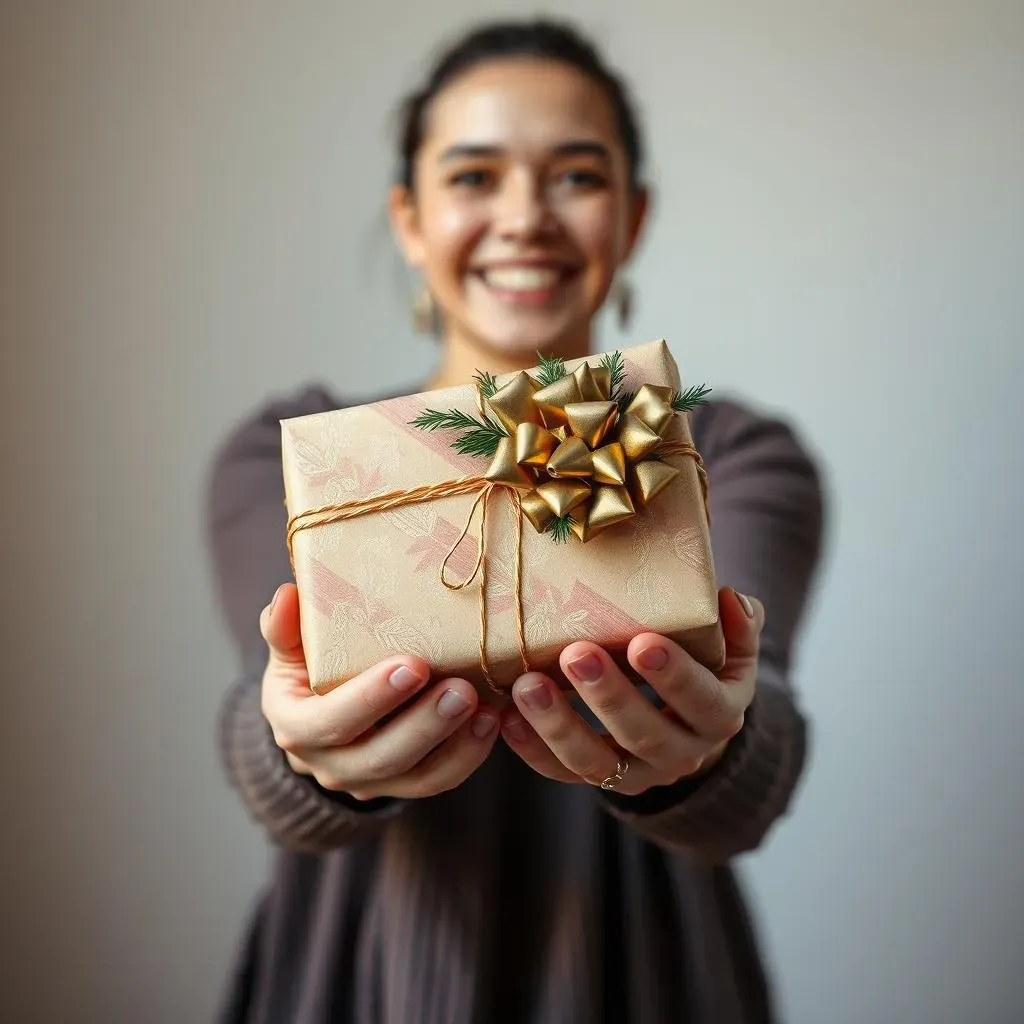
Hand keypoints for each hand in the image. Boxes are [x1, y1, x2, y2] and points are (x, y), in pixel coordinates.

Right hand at [260, 583, 499, 801]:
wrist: (318, 719)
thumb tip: (287, 595)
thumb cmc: (308, 670)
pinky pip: (439, 780)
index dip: (370, 698)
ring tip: (486, 709)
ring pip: (416, 777)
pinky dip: (469, 755)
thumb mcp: (290, 651)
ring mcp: (369, 783)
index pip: (330, 722)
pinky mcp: (404, 785)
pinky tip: (493, 721)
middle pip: (379, 756)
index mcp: (296, 727)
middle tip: (462, 689)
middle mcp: (330, 764)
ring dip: (455, 745)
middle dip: (424, 724)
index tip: (412, 665)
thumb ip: (285, 629)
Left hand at [500, 587, 760, 795]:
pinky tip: (505, 715)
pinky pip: (559, 771)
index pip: (702, 701)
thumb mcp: (730, 649)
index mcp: (720, 715)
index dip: (675, 676)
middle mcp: (681, 753)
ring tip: (527, 684)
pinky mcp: (596, 778)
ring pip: (595, 761)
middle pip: (644, 733)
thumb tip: (728, 598)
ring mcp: (636, 772)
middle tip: (576, 655)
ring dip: (559, 724)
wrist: (688, 725)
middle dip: (608, 696)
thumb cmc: (704, 667)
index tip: (643, 642)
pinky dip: (530, 746)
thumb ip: (737, 626)